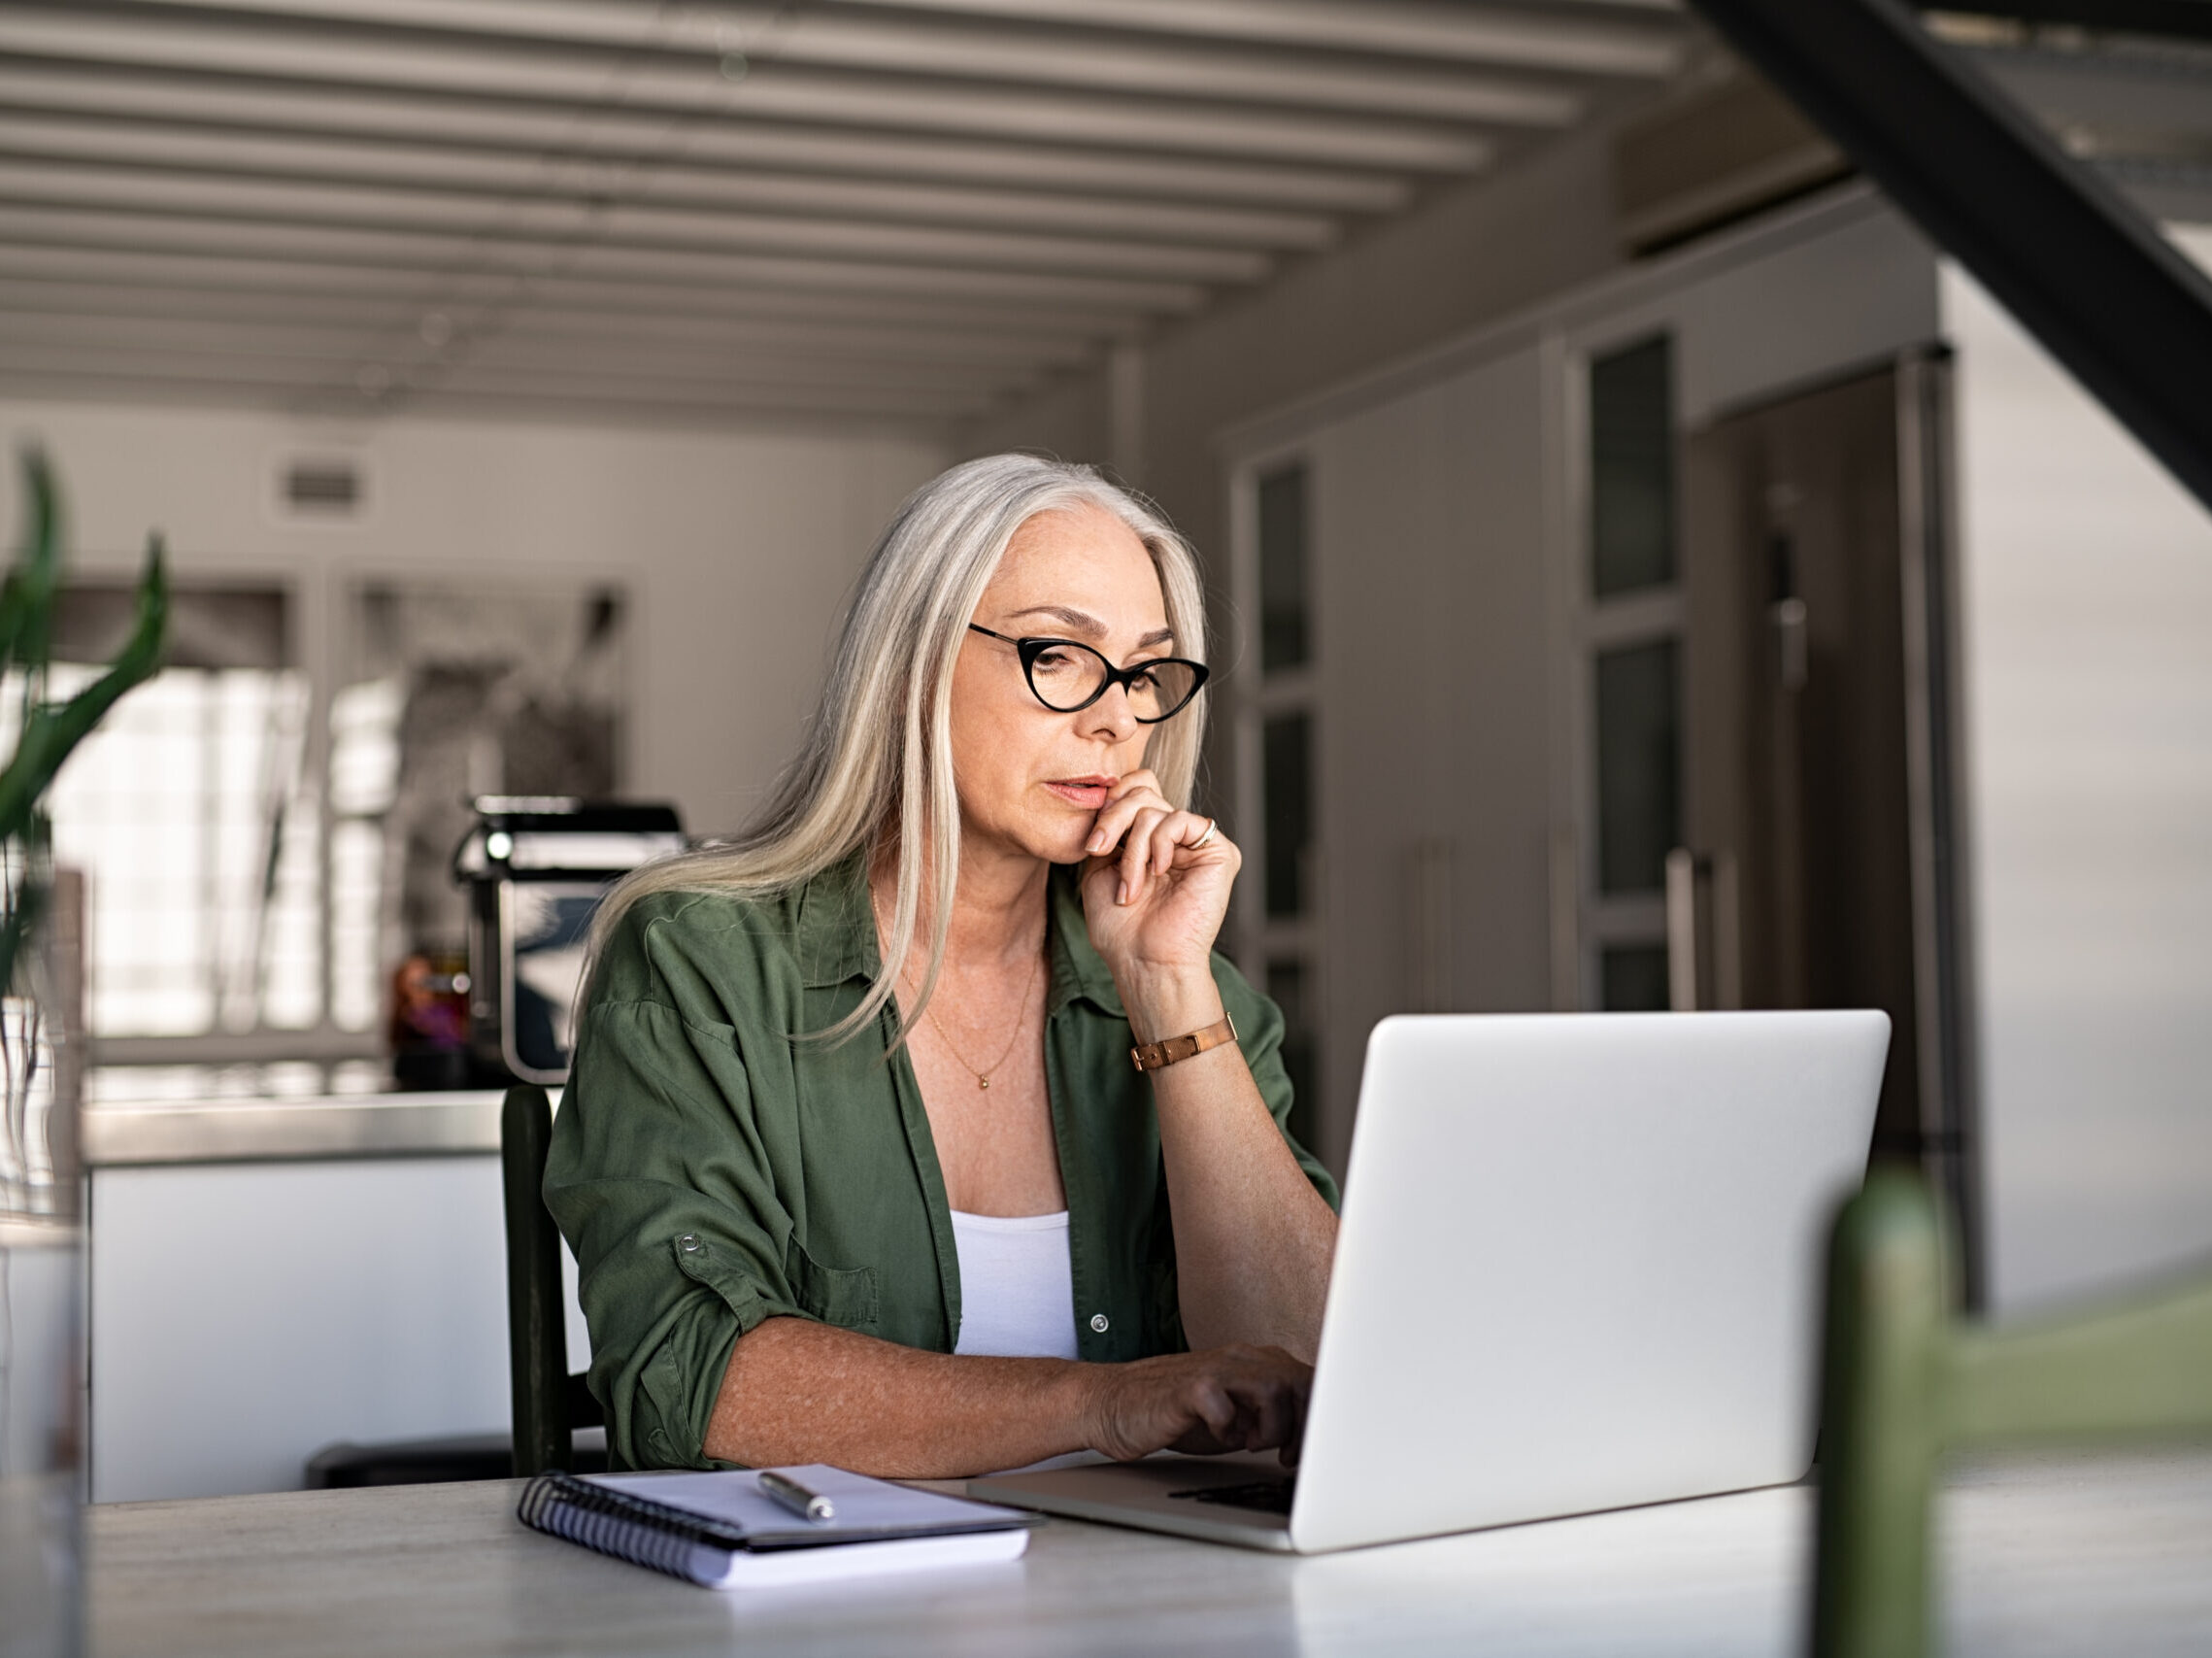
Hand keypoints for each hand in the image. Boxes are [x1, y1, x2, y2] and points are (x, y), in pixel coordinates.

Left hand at [1078, 769, 1237, 984]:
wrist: (1144, 961)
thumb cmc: (1120, 927)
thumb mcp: (1099, 867)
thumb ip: (1110, 827)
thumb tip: (1113, 792)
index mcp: (1151, 839)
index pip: (1137, 788)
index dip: (1112, 800)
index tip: (1093, 840)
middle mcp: (1176, 837)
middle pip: (1142, 791)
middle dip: (1113, 820)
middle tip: (1098, 850)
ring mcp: (1198, 844)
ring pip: (1155, 809)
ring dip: (1132, 849)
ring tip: (1129, 886)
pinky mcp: (1219, 852)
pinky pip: (1180, 820)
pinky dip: (1159, 844)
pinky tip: (1158, 872)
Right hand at [1079, 1344, 1311, 1466]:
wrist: (1115, 1405)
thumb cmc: (1177, 1414)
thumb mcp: (1236, 1416)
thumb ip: (1272, 1416)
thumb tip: (1313, 1441)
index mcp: (1255, 1363)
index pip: (1310, 1381)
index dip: (1318, 1420)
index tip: (1306, 1453)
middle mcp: (1240, 1359)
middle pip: (1301, 1380)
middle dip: (1303, 1425)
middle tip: (1285, 1455)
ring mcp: (1214, 1370)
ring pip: (1274, 1386)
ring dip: (1271, 1426)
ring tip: (1249, 1444)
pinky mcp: (1189, 1388)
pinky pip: (1225, 1405)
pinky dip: (1229, 1430)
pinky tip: (1218, 1437)